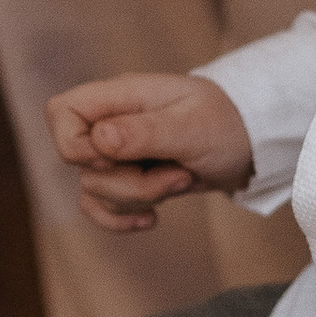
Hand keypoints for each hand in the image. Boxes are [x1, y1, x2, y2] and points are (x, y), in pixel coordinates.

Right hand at [46, 70, 253, 228]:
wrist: (254, 141)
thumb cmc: (228, 122)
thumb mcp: (193, 127)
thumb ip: (145, 132)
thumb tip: (99, 139)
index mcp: (122, 96)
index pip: (61, 112)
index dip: (75, 145)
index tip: (115, 157)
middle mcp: (113, 122)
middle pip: (80, 164)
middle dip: (126, 183)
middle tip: (175, 173)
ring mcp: (119, 152)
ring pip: (94, 190)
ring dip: (138, 198)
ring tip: (181, 181)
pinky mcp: (129, 178)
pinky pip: (101, 207)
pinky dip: (121, 219)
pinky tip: (152, 220)